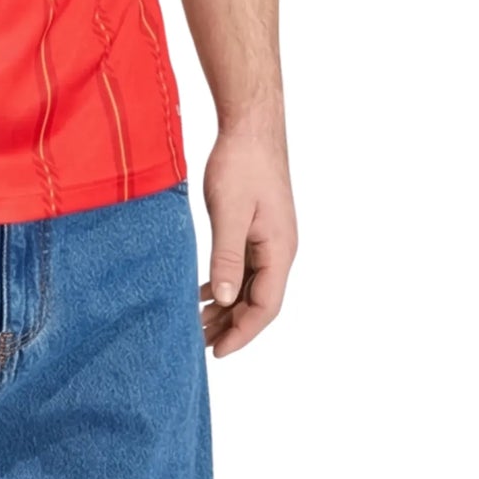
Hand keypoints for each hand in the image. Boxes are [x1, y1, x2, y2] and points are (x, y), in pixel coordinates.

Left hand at [196, 122, 295, 358]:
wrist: (251, 126)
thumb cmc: (242, 164)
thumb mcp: (229, 212)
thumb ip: (227, 257)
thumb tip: (226, 299)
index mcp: (279, 251)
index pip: (266, 308)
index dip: (242, 333)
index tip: (217, 353)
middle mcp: (280, 250)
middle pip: (259, 301)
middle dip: (232, 326)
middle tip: (199, 344)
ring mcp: (270, 238)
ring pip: (251, 285)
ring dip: (228, 306)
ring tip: (198, 323)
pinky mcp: (258, 227)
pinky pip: (246, 266)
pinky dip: (227, 283)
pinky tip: (205, 291)